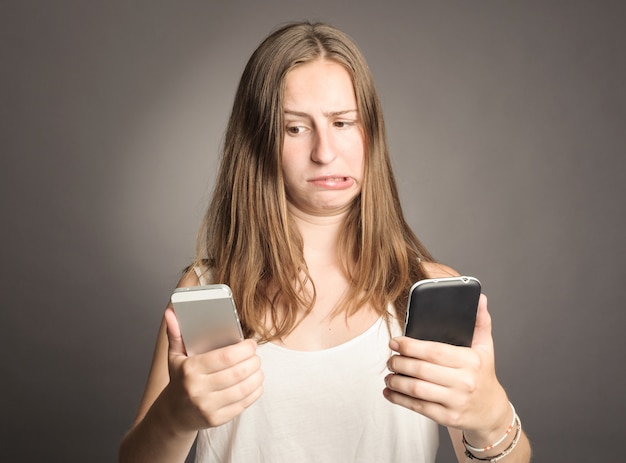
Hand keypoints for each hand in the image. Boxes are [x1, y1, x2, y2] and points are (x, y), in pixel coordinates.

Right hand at [161, 307, 263, 432]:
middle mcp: (198, 390)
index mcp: (190, 370)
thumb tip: (171, 311)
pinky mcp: (216, 419)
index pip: (226, 357)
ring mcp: (207, 407)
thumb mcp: (175, 356)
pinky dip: (254, 392)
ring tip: (257, 368)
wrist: (173, 414)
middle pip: (238, 372)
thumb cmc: (180, 379)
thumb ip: (176, 333)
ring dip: (257, 376)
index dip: (245, 349)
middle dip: (253, 361)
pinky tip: (255, 383)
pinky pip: (243, 404)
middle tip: (256, 355)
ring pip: (243, 389)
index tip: (251, 344)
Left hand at [383, 295, 509, 438]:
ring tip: (389, 375)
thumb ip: (480, 322)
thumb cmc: (483, 375)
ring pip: (417, 389)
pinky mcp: (448, 417)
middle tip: (390, 359)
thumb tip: (480, 299)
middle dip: (400, 363)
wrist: (491, 411)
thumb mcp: (485, 348)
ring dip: (397, 381)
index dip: (410, 346)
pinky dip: (400, 399)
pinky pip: (418, 407)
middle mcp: (464, 382)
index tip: (394, 342)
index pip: (434, 351)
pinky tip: (390, 392)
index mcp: (471, 361)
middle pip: (422, 370)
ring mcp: (456, 401)